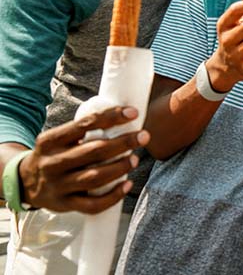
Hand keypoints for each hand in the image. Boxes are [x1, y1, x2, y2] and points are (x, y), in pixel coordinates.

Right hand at [17, 106, 149, 213]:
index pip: (84, 125)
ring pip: (94, 178)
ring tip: (135, 159)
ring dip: (120, 168)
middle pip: (94, 151)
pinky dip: (112, 197)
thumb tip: (124, 116)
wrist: (23, 183)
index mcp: (50, 141)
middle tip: (143, 136)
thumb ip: (83, 130)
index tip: (133, 112)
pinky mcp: (64, 205)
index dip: (111, 117)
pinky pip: (92, 206)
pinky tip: (127, 185)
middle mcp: (53, 163)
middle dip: (123, 143)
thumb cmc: (53, 154)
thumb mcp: (58, 138)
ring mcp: (58, 186)